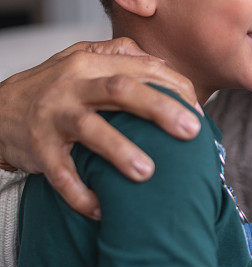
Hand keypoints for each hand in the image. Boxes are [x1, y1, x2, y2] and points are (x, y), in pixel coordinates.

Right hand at [0, 37, 201, 218]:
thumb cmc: (52, 88)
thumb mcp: (80, 60)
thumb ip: (119, 56)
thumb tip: (163, 65)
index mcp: (90, 64)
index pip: (140, 69)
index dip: (173, 88)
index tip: (199, 113)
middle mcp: (73, 86)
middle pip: (121, 90)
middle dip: (160, 109)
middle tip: (192, 131)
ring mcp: (54, 116)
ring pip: (90, 129)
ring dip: (120, 150)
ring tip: (148, 173)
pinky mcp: (38, 148)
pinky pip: (61, 173)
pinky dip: (80, 193)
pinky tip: (102, 209)